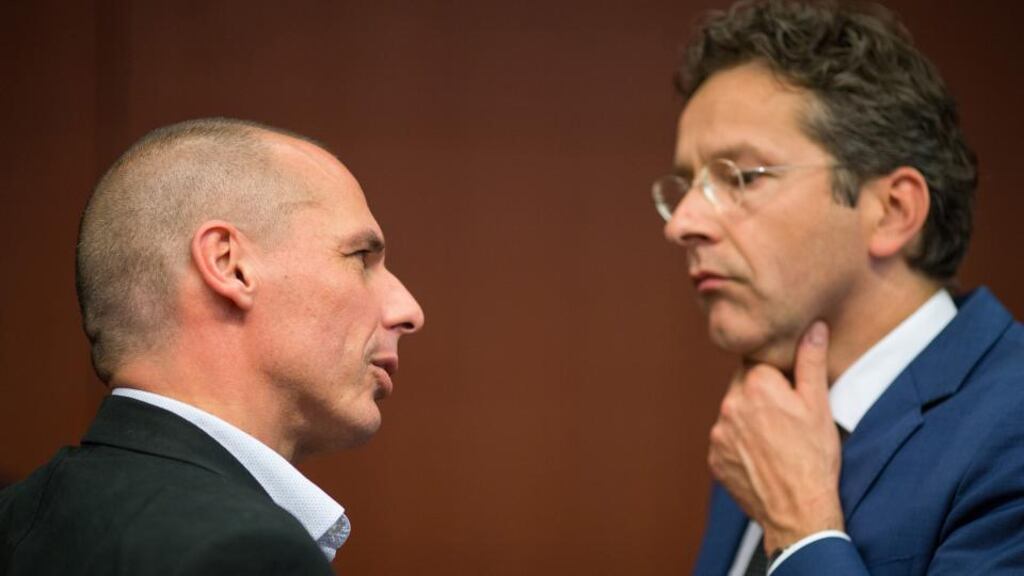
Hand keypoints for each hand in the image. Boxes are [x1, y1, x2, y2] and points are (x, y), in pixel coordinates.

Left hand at [707, 321, 843, 551]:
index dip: (776, 376)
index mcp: (756, 385)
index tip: (789, 393)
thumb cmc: (814, 458)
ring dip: (748, 420)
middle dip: (761, 396)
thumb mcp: (819, 405)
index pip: (758, 363)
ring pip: (733, 414)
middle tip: (785, 419)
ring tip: (776, 442)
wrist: (798, 511)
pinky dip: (739, 444)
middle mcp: (729, 404)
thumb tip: (814, 327)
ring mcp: (718, 433)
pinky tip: (761, 457)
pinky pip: (725, 440)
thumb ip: (811, 361)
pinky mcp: (713, 457)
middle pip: (743, 387)